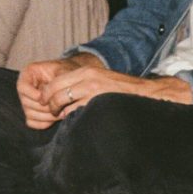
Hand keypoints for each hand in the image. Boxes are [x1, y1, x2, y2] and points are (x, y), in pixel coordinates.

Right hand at [16, 57, 89, 129]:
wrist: (73, 80)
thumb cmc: (68, 72)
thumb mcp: (64, 71)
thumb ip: (58, 81)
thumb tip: (53, 96)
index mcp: (29, 73)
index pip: (22, 87)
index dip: (32, 94)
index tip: (46, 98)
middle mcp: (26, 88)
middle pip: (25, 102)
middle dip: (44, 107)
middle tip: (60, 107)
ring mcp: (27, 101)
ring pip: (29, 114)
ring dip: (46, 116)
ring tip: (61, 112)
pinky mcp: (32, 113)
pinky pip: (32, 123)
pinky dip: (44, 123)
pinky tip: (56, 117)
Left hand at [41, 64, 192, 120]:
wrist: (147, 94)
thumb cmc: (120, 90)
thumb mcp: (98, 79)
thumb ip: (80, 83)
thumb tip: (59, 95)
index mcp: (85, 72)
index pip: (54, 82)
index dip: (46, 94)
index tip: (45, 103)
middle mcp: (87, 79)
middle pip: (55, 93)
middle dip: (50, 105)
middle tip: (52, 113)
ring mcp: (93, 92)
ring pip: (64, 104)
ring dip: (60, 113)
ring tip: (63, 118)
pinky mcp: (99, 104)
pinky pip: (77, 113)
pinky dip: (73, 118)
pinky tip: (77, 121)